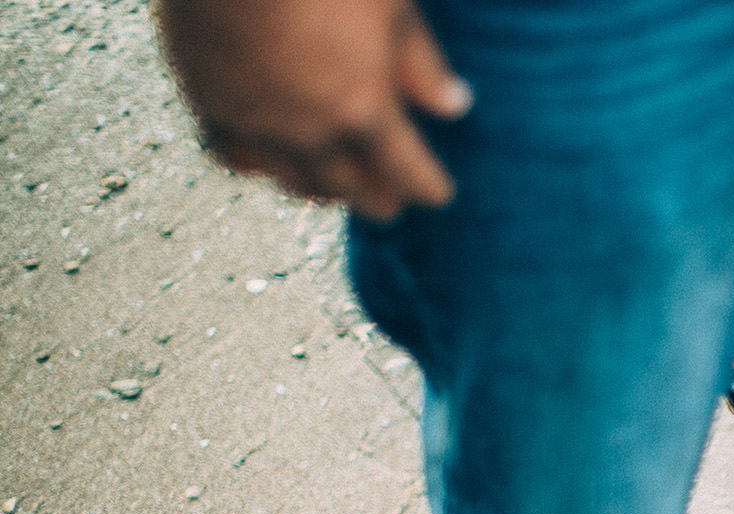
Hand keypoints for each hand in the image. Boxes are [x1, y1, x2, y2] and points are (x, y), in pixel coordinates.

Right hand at [152, 0, 471, 220]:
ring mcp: (255, 121)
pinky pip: (233, 155)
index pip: (408, 172)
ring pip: (295, 181)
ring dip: (322, 190)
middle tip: (388, 203)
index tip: (437, 194)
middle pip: (353, 189)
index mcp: (364, 109)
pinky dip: (256, 165)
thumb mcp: (392, 5)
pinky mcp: (208, 102)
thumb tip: (453, 105)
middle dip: (377, 199)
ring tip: (335, 188)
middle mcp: (309, 130)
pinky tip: (265, 162)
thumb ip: (422, 64)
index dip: (428, 187)